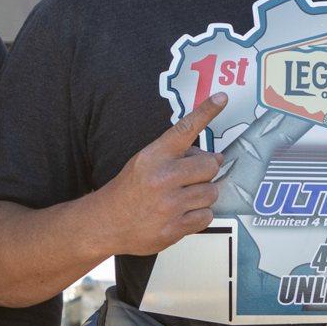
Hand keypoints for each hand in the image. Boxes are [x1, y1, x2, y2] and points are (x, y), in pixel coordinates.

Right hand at [87, 93, 227, 255]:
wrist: (105, 223)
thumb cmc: (128, 191)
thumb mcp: (145, 163)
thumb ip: (178, 157)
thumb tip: (217, 158)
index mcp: (154, 156)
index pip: (185, 128)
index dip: (206, 112)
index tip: (221, 98)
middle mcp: (163, 177)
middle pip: (210, 166)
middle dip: (205, 173)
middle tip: (190, 180)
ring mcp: (169, 204)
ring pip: (212, 192)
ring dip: (202, 196)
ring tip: (182, 199)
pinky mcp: (175, 227)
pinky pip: (207, 216)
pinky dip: (198, 216)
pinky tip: (181, 214)